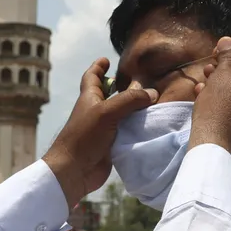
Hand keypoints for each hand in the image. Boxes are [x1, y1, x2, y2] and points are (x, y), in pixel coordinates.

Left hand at [43, 58, 157, 207]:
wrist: (75, 170)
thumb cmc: (84, 136)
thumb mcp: (107, 112)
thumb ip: (130, 100)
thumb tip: (152, 93)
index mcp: (89, 98)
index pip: (92, 77)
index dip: (98, 67)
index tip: (106, 60)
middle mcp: (96, 112)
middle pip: (111, 95)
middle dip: (124, 87)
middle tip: (142, 81)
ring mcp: (104, 129)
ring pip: (122, 114)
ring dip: (135, 109)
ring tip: (155, 101)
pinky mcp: (112, 145)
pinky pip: (127, 132)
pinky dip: (138, 128)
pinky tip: (153, 125)